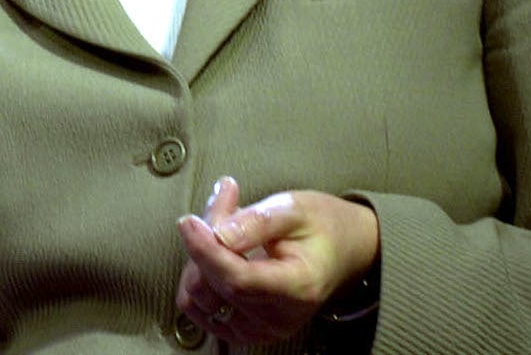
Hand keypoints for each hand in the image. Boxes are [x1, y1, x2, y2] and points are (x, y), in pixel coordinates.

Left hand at [175, 176, 380, 347]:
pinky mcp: (243, 329)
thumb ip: (257, 221)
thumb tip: (219, 234)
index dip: (205, 251)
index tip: (188, 221)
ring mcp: (259, 329)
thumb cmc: (321, 227)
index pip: (237, 280)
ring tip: (225, 222)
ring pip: (198, 295)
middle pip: (215, 283)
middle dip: (206, 237)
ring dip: (199, 255)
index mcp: (297, 288)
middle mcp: (277, 318)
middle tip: (225, 201)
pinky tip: (217, 249)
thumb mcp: (295, 208)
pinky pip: (198, 306)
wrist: (342, 252)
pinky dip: (198, 274)